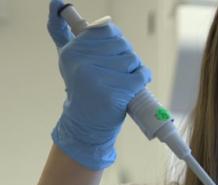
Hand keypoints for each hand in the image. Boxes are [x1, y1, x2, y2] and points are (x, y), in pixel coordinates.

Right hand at [47, 0, 150, 169]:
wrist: (86, 122)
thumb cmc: (81, 88)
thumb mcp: (68, 58)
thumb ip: (61, 30)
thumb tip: (57, 3)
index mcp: (72, 51)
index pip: (107, 30)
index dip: (116, 42)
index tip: (110, 56)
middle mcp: (83, 62)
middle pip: (122, 45)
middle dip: (125, 57)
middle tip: (117, 72)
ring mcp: (99, 77)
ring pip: (132, 59)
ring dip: (134, 70)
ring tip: (122, 81)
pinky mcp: (116, 92)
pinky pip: (141, 74)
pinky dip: (143, 79)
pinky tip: (134, 86)